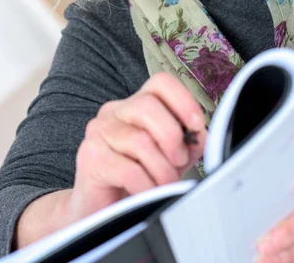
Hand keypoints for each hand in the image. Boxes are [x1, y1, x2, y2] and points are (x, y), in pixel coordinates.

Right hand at [68, 72, 206, 219]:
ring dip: (162, 168)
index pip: (160, 83)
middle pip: (148, 106)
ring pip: (140, 140)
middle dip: (172, 136)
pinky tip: (149, 193)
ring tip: (165, 184)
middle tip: (180, 161)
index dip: (183, 100)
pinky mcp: (91, 157)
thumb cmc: (137, 180)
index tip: (197, 124)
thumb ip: (187, 142)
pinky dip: (147, 185)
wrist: (101, 210)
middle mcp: (114, 112)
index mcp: (135, 105)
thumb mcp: (170, 158)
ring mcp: (99, 132)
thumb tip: (202, 136)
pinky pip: (129, 169)